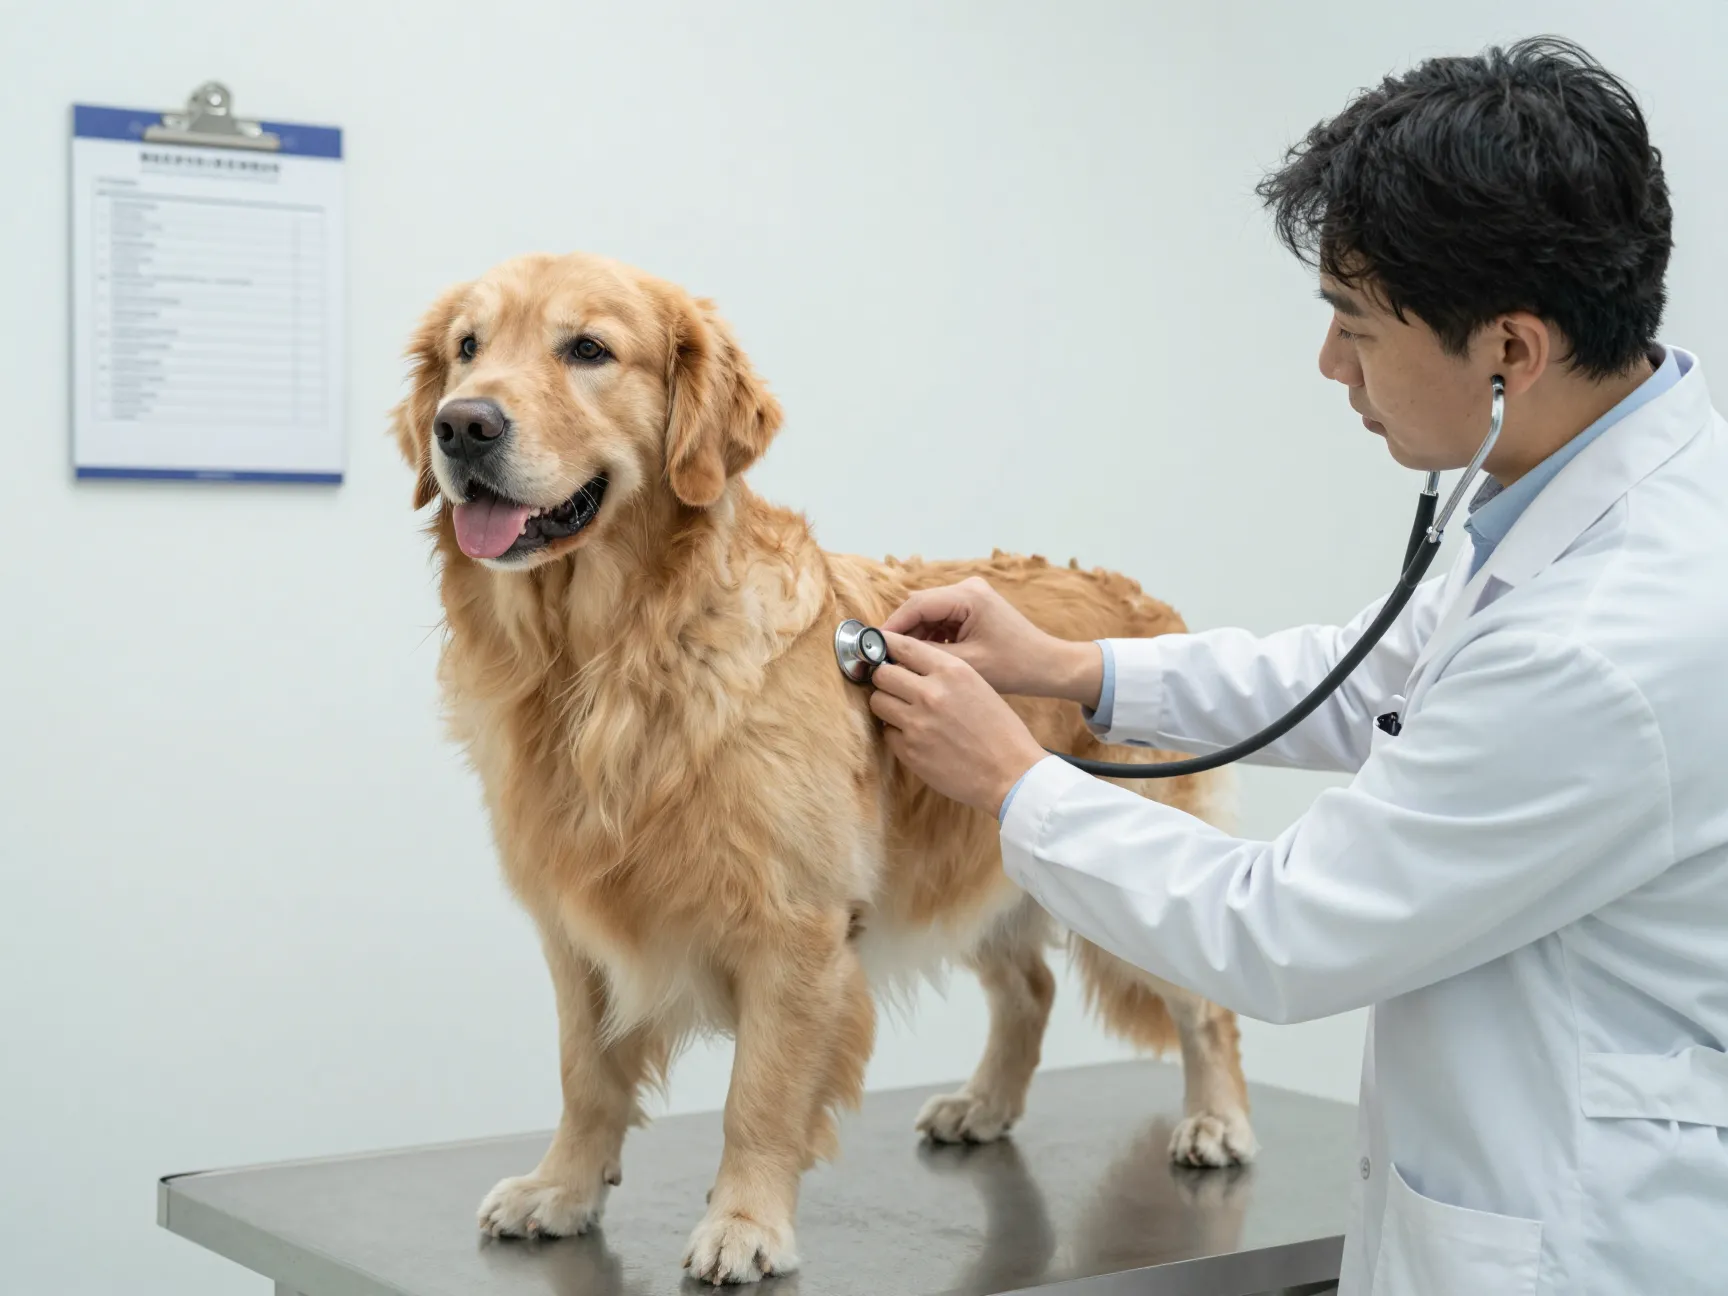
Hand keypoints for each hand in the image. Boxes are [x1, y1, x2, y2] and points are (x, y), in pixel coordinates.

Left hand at [868, 632, 1049, 815]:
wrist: (1011, 774)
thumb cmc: (1000, 730)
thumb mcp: (979, 685)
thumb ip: (943, 673)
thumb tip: (909, 665)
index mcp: (953, 671)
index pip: (903, 646)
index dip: (886, 645)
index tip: (877, 648)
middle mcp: (931, 693)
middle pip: (882, 674)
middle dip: (884, 679)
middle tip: (894, 687)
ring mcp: (917, 723)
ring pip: (878, 701)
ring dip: (886, 705)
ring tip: (904, 712)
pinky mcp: (909, 750)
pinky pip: (887, 733)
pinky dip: (896, 733)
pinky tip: (916, 737)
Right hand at [882, 576, 1102, 705]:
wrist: (1048, 665)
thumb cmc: (1015, 666)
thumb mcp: (966, 664)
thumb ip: (925, 655)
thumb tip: (889, 655)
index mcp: (968, 595)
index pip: (917, 604)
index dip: (892, 626)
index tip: (874, 648)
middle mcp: (968, 588)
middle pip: (920, 607)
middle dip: (902, 633)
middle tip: (882, 658)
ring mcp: (970, 597)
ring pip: (928, 615)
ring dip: (915, 637)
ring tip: (901, 663)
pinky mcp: (972, 608)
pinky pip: (940, 620)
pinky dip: (930, 638)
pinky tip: (923, 660)